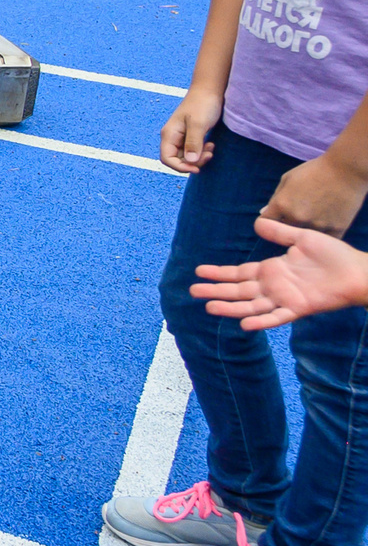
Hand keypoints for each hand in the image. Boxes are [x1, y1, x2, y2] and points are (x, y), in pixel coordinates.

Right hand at [160, 87, 223, 172]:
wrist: (210, 90)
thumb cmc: (203, 104)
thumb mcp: (198, 124)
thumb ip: (193, 143)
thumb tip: (190, 162)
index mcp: (169, 134)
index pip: (167, 159)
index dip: (180, 167)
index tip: (197, 168)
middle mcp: (173, 137)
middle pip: (177, 160)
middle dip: (193, 162)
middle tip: (209, 154)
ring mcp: (181, 137)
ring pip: (186, 156)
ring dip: (199, 157)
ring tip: (212, 148)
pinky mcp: (191, 135)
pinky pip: (193, 151)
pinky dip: (202, 152)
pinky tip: (211, 144)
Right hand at [193, 217, 367, 329]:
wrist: (358, 272)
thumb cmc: (334, 255)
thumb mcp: (302, 237)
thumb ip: (279, 232)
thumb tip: (256, 222)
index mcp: (272, 270)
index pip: (239, 274)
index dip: (219, 273)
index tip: (199, 271)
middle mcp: (274, 287)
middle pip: (239, 291)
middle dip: (216, 291)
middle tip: (193, 291)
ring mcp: (285, 299)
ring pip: (251, 305)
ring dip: (230, 307)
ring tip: (209, 307)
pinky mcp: (299, 309)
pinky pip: (277, 317)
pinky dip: (261, 321)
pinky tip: (244, 323)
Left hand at [260, 149, 367, 235]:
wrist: (346, 170)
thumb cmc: (314, 170)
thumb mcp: (288, 178)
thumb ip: (275, 198)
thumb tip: (264, 213)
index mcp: (281, 204)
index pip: (264, 223)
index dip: (267, 221)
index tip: (274, 219)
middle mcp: (296, 218)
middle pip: (284, 231)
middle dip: (286, 225)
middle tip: (298, 215)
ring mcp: (316, 226)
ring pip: (304, 237)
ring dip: (305, 231)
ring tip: (314, 217)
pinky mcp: (336, 230)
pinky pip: (323, 240)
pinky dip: (322, 235)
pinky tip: (325, 224)